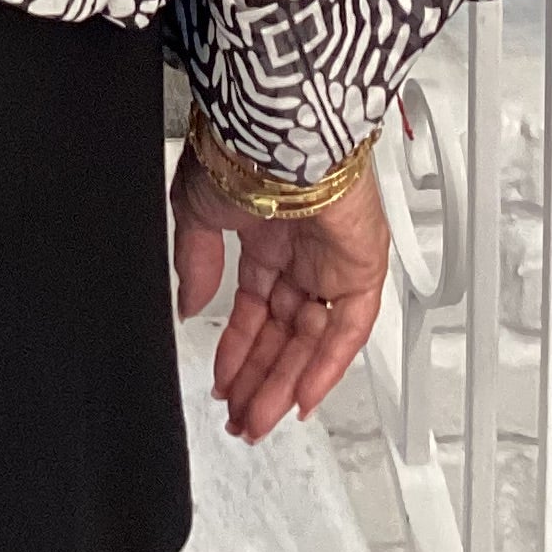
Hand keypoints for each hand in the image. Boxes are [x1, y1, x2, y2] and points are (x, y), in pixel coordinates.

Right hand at [170, 142, 389, 443]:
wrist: (276, 132)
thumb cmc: (238, 151)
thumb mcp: (195, 211)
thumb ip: (196, 264)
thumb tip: (190, 305)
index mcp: (263, 235)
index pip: (252, 308)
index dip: (237, 349)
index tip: (222, 381)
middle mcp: (301, 253)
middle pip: (282, 333)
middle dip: (259, 378)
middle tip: (241, 416)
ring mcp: (332, 262)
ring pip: (311, 339)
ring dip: (286, 383)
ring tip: (259, 418)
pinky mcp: (361, 268)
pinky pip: (348, 330)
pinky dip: (327, 367)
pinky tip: (302, 398)